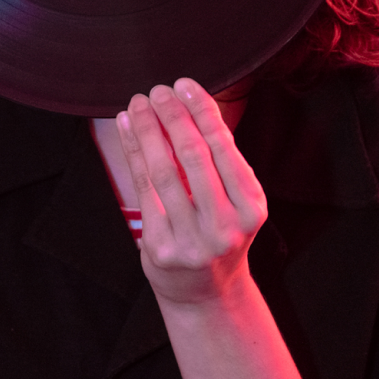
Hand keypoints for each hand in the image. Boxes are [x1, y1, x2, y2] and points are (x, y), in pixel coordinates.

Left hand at [116, 78, 266, 308]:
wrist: (206, 294)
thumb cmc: (217, 230)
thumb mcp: (234, 198)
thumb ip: (218, 156)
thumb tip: (191, 99)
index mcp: (251, 206)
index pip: (224, 147)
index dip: (202, 111)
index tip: (184, 84)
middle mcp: (226, 225)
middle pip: (194, 156)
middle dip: (173, 116)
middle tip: (157, 90)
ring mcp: (193, 240)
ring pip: (164, 171)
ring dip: (148, 130)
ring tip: (139, 103)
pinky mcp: (161, 248)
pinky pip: (143, 189)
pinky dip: (133, 152)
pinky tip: (127, 128)